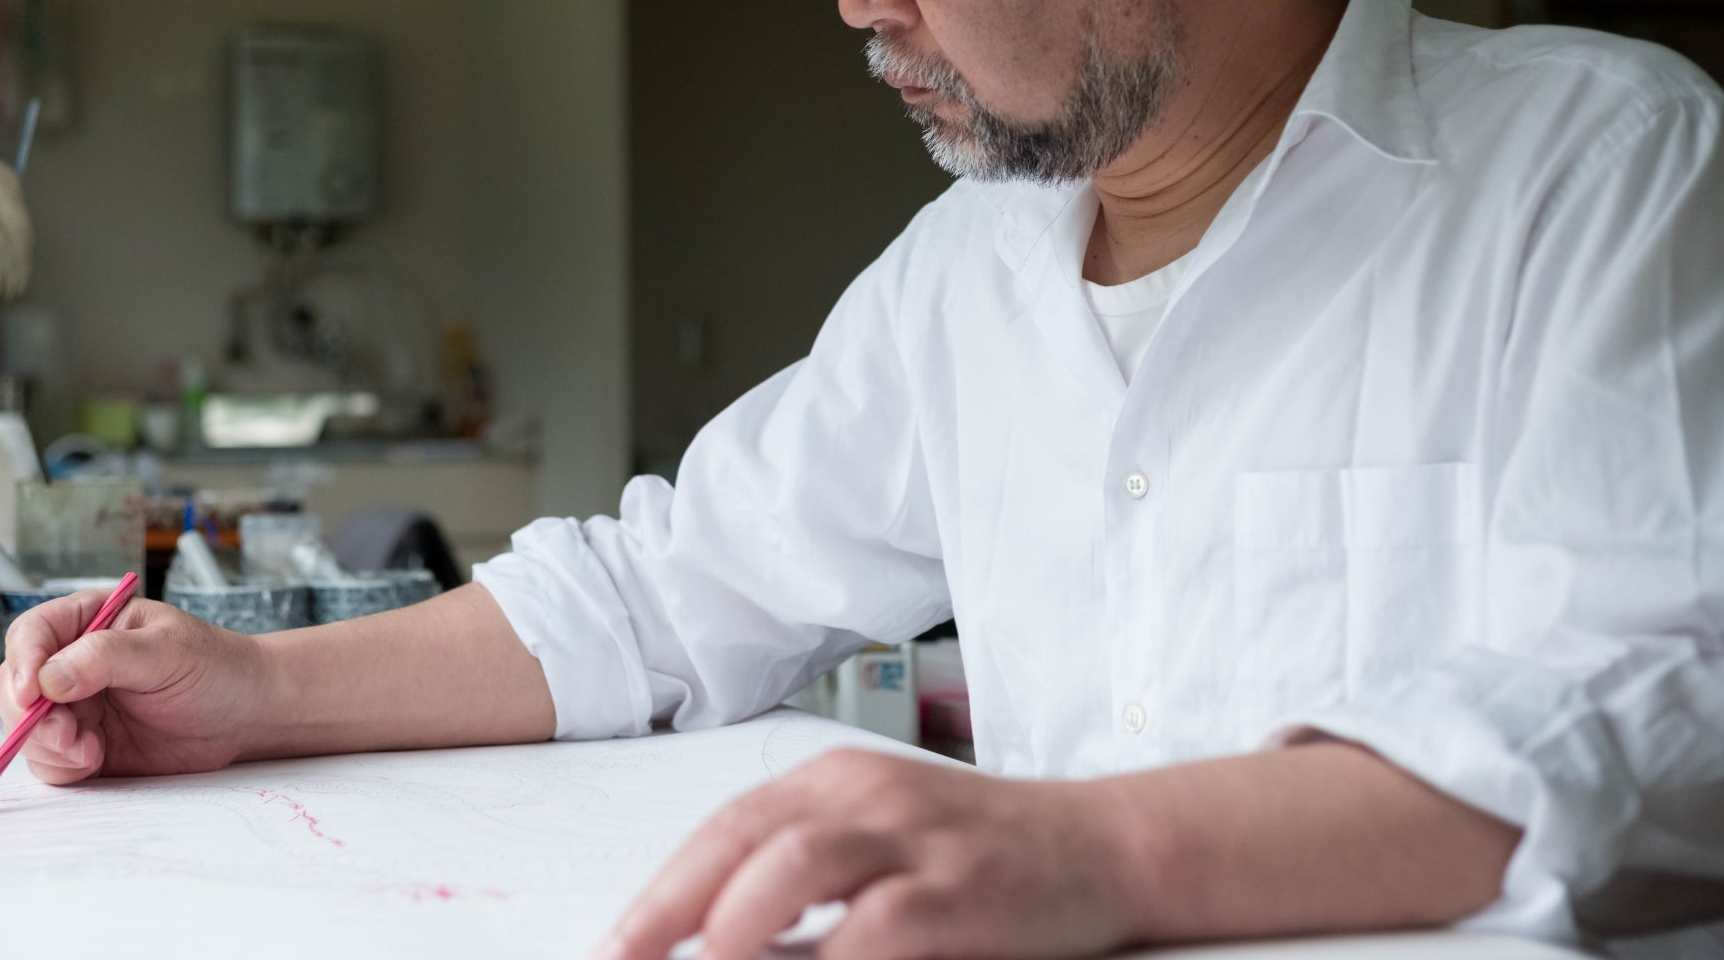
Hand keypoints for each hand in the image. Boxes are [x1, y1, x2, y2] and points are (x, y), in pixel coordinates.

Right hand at [0, 588, 268, 783]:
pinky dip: (60, 767)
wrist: (246, 713)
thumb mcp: (167, 651)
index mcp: (90, 620)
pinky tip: (96, 760)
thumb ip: (106, 657)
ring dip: (47, 746)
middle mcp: (74, 662)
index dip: (23, 662)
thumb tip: (48, 677)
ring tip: (91, 751)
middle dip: (31, 717)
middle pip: (16, 686)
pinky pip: (49, 760)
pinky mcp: (84, 745)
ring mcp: (77, 706)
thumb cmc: (216, 667)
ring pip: (26, 729)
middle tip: (67, 735)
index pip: (32, 633)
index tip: (33, 693)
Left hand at [596, 748, 1151, 959]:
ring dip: (731, 926)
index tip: (617, 945)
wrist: (1107, 845)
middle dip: (667, 908)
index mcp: (835, 779)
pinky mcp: (955, 886)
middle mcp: (863, 793)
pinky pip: (873, 927)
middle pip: (738, 839)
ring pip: (791, 865)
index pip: (724, 828)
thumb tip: (717, 939)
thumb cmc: (988, 855)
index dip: (660, 890)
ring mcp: (911, 835)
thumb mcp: (886, 845)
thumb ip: (806, 880)